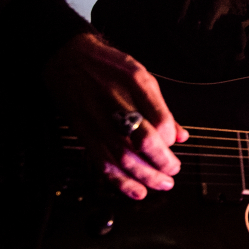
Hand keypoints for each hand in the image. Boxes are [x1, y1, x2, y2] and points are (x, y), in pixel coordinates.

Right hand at [43, 33, 188, 198]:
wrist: (67, 58)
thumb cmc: (106, 65)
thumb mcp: (141, 76)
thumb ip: (161, 107)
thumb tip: (180, 135)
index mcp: (135, 83)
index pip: (160, 120)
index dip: (170, 138)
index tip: (173, 144)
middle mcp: (116, 102)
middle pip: (143, 141)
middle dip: (162, 162)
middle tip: (172, 170)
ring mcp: (98, 120)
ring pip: (124, 158)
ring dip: (146, 177)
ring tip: (161, 184)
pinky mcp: (85, 133)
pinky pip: (103, 163)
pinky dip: (121, 181)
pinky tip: (136, 190)